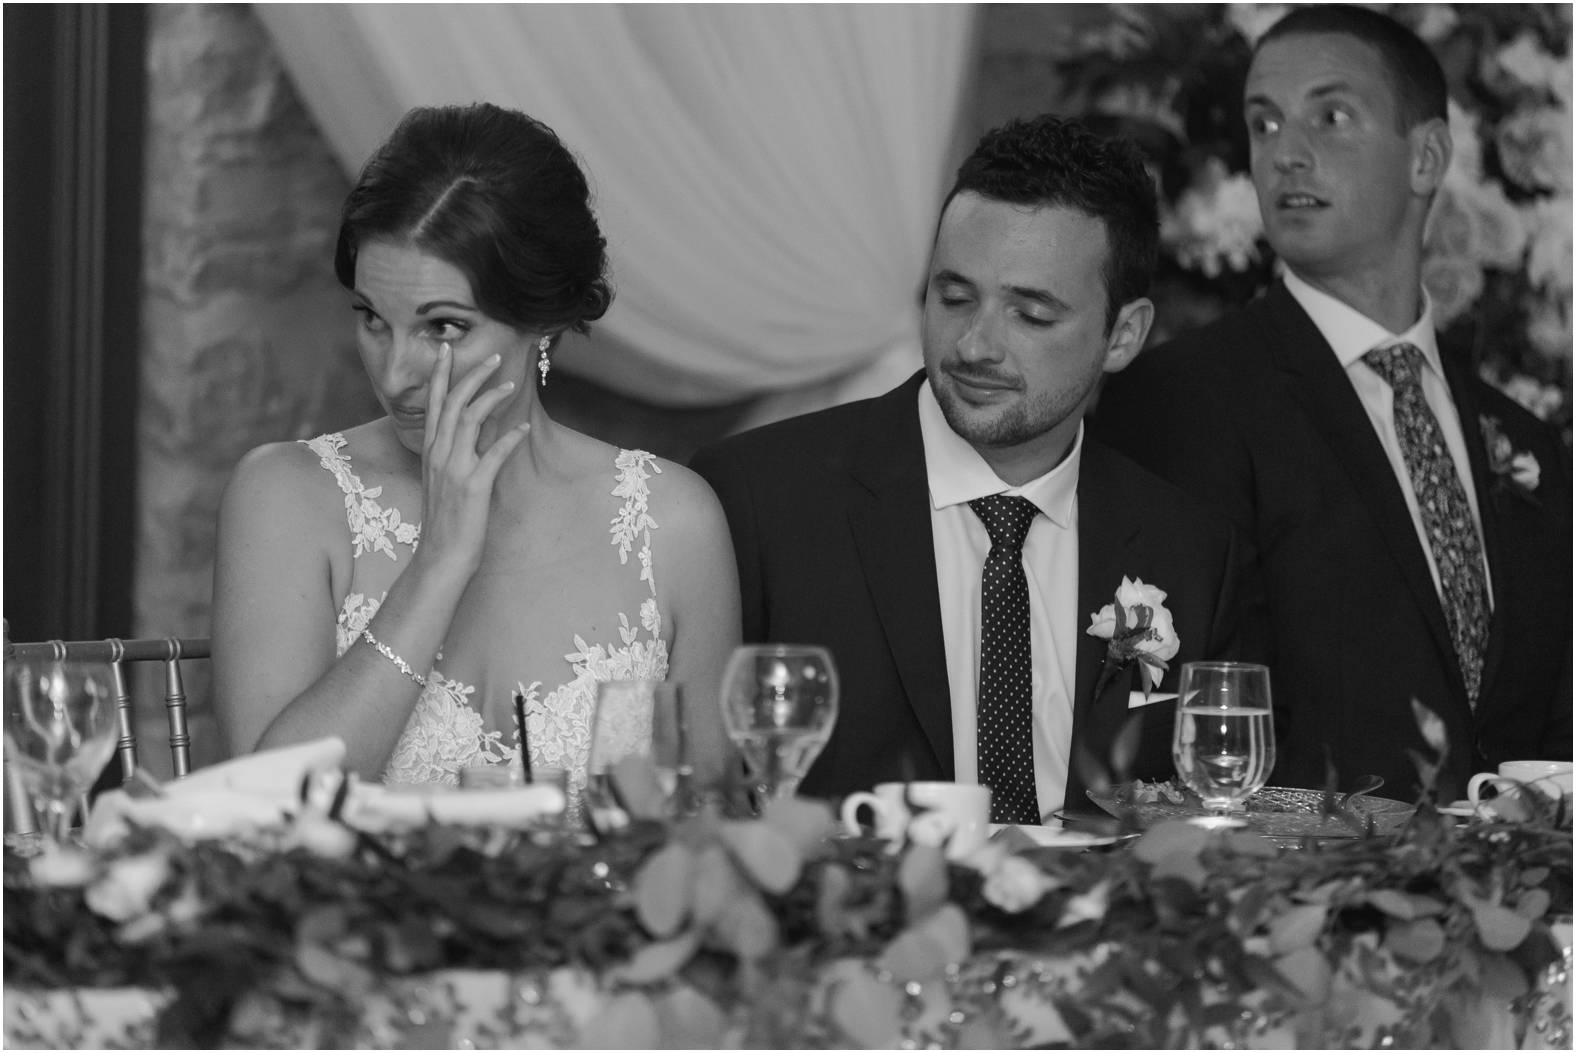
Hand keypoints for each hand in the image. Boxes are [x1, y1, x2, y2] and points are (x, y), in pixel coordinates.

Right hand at [417, 344, 528, 576]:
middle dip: (472, 375)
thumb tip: (481, 429)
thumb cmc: (448, 520)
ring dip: (492, 398)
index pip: (433, 403)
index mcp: (430, 451)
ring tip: (511, 384)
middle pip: (452, 402)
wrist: (441, 556)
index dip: (440, 374)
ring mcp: (454, 469)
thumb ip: (457, 453)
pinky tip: (526, 429)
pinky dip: (511, 438)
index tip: (447, 349)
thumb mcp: (446, 480)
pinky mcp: (473, 486)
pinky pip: (494, 454)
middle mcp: (438, 454)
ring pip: (470, 420)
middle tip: (493, 358)